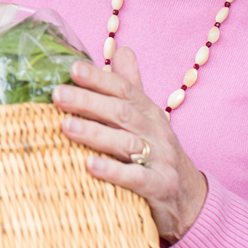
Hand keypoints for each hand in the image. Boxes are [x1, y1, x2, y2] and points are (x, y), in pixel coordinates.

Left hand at [51, 47, 207, 243]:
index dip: (98, 78)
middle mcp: (156, 131)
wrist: (189, 199)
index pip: (123, 89)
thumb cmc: (157, 152)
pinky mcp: (160, 187)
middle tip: (57, 95)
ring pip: (126, 143)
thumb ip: (131, 85)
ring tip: (65, 126)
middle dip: (88, 102)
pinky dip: (113, 171)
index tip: (72, 69)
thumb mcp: (146, 118)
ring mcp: (161, 159)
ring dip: (95, 133)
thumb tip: (122, 49)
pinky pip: (137, 178)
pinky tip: (89, 166)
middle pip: (121, 112)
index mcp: (148, 112)